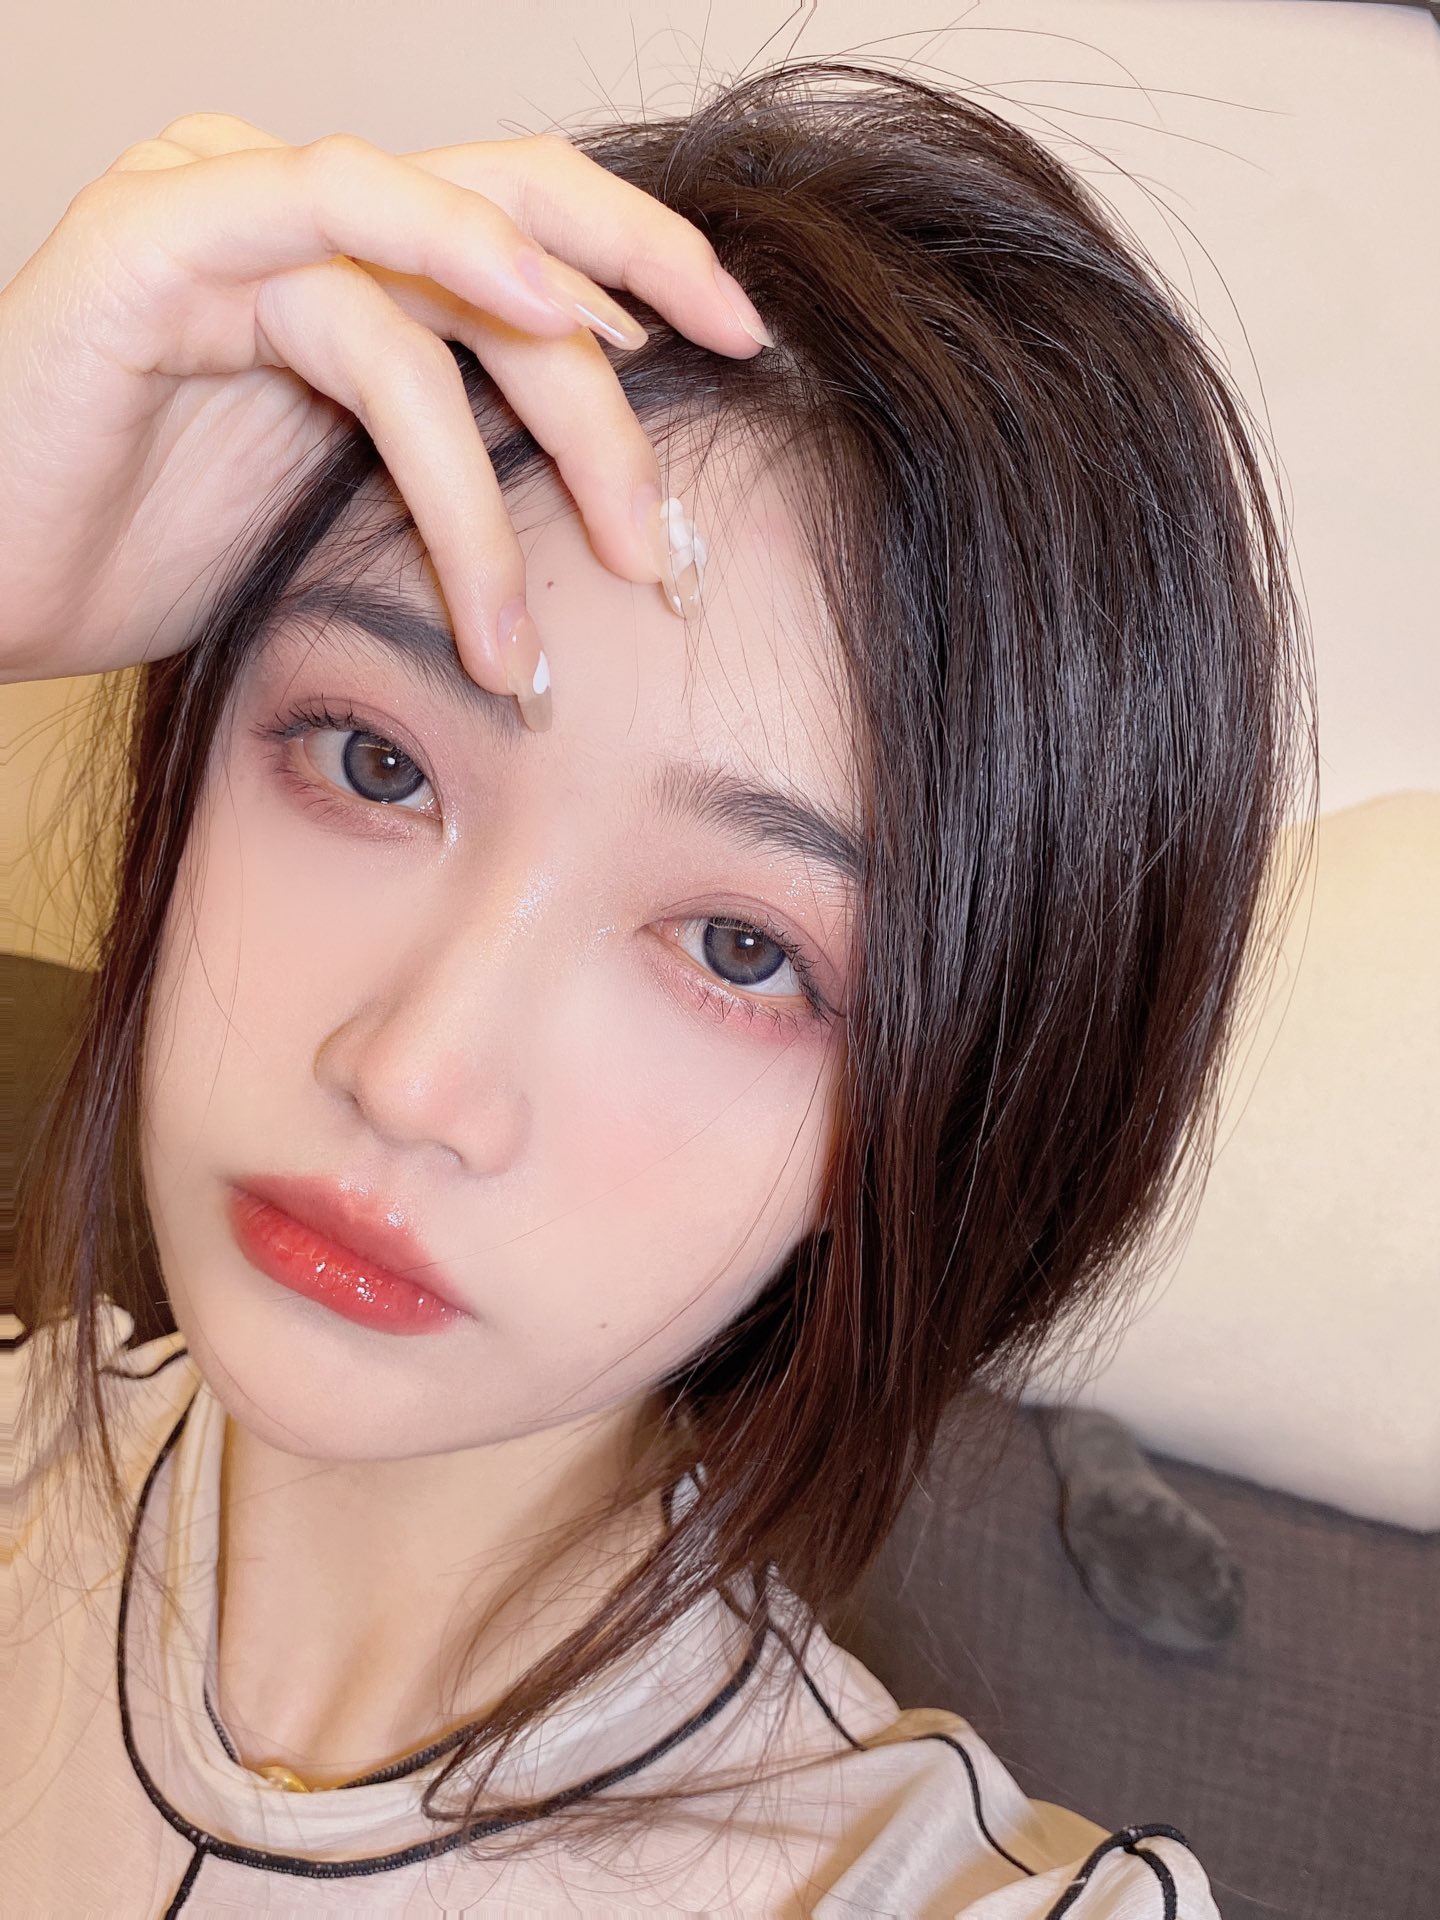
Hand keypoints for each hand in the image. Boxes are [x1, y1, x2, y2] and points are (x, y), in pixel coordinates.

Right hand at [0, 112, 770, 716]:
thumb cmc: (137, 555)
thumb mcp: (339, 510)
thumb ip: (448, 460)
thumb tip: (600, 500)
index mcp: (340, 269)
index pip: (520, 226)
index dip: (645, 265)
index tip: (752, 348)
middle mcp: (291, 221)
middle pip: (511, 197)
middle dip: (647, 274)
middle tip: (748, 362)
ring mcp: (219, 214)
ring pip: (441, 265)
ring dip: (560, 416)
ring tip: (619, 556)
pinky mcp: (152, 244)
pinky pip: (325, 225)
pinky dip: (444, 277)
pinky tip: (543, 335)